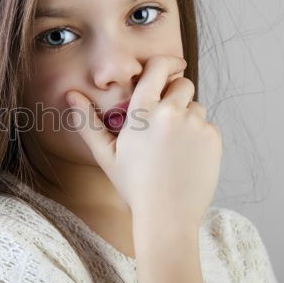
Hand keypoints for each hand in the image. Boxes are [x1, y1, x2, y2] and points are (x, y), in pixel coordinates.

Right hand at [65, 55, 222, 228]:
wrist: (167, 217)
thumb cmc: (133, 186)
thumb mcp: (106, 154)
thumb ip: (87, 121)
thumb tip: (70, 94)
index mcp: (143, 112)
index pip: (159, 67)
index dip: (165, 64)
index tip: (169, 67)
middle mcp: (171, 112)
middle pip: (182, 84)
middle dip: (175, 96)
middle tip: (164, 123)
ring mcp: (196, 124)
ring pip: (196, 106)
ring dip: (187, 118)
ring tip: (173, 148)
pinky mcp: (213, 138)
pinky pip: (208, 126)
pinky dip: (199, 136)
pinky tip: (186, 158)